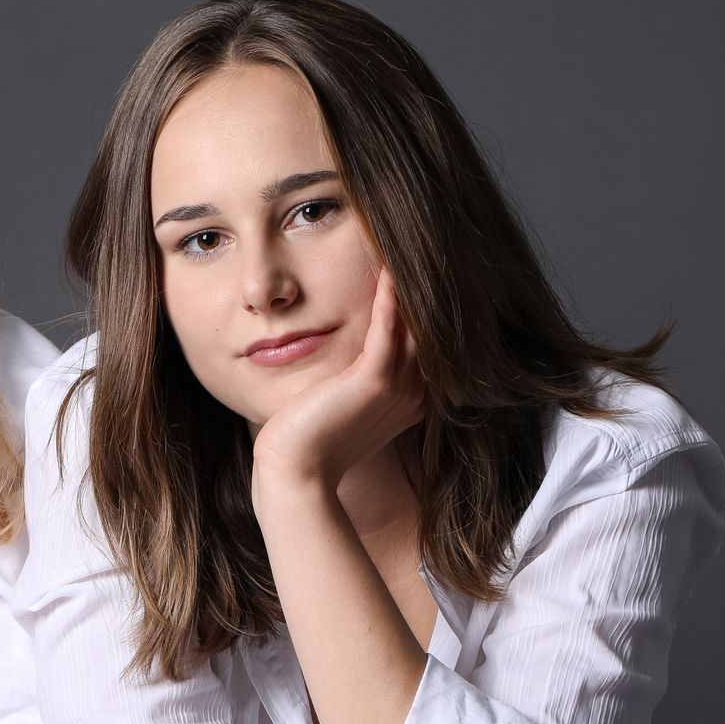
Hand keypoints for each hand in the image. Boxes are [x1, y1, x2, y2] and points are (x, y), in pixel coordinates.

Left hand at [251, 268, 423, 495]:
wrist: (296, 473)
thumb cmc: (312, 442)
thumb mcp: (344, 407)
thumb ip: (358, 383)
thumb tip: (350, 361)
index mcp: (410, 399)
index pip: (427, 343)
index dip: (426, 309)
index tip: (421, 274)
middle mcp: (413, 393)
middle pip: (428, 331)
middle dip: (425, 292)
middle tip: (423, 251)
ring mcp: (397, 389)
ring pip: (413, 326)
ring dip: (409, 287)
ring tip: (402, 250)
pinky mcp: (372, 383)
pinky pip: (387, 332)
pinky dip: (388, 301)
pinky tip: (386, 272)